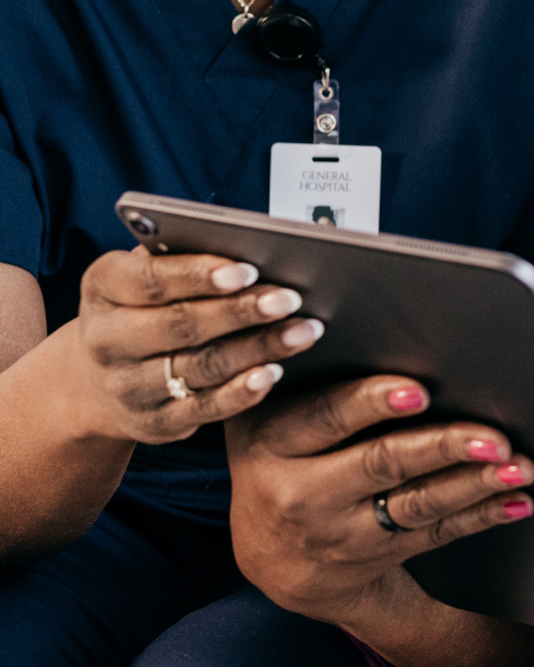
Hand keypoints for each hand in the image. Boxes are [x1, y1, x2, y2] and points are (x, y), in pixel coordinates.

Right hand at [61, 247, 323, 443]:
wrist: (96, 384)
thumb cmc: (139, 311)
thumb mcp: (141, 278)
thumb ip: (180, 259)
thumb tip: (247, 244)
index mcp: (102, 289)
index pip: (149, 280)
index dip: (199, 275)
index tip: (248, 270)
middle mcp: (107, 339)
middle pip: (182, 324)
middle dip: (241, 311)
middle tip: (290, 299)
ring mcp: (128, 386)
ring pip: (202, 365)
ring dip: (259, 348)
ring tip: (304, 331)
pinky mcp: (155, 422)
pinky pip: (205, 408)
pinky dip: (242, 392)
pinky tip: (274, 372)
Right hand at [225, 376, 533, 628]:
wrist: (274, 561)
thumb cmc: (282, 463)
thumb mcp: (271, 427)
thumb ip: (311, 388)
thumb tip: (391, 335)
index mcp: (270, 442)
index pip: (323, 417)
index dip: (371, 403)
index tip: (419, 391)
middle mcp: (301, 492)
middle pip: (381, 463)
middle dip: (442, 448)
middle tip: (493, 437)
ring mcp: (341, 531)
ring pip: (418, 503)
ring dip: (475, 484)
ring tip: (518, 467)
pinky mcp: (378, 555)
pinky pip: (437, 533)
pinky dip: (482, 515)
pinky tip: (517, 501)